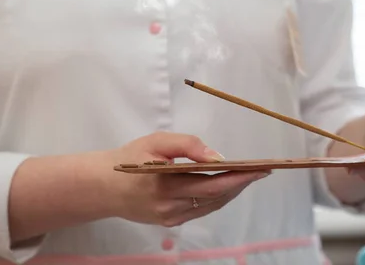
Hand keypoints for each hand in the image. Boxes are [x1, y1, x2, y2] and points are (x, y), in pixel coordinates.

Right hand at [103, 132, 269, 226]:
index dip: (239, 177)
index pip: (212, 184)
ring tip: (248, 175)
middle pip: (216, 197)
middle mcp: (170, 207)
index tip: (260, 168)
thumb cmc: (129, 159)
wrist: (103, 186)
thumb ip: (187, 146)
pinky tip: (225, 185)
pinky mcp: (170, 223)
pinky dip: (217, 197)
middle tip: (261, 170)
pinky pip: (201, 210)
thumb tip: (218, 158)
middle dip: (241, 183)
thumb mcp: (155, 142)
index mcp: (165, 185)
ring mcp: (171, 219)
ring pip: (211, 206)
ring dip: (232, 191)